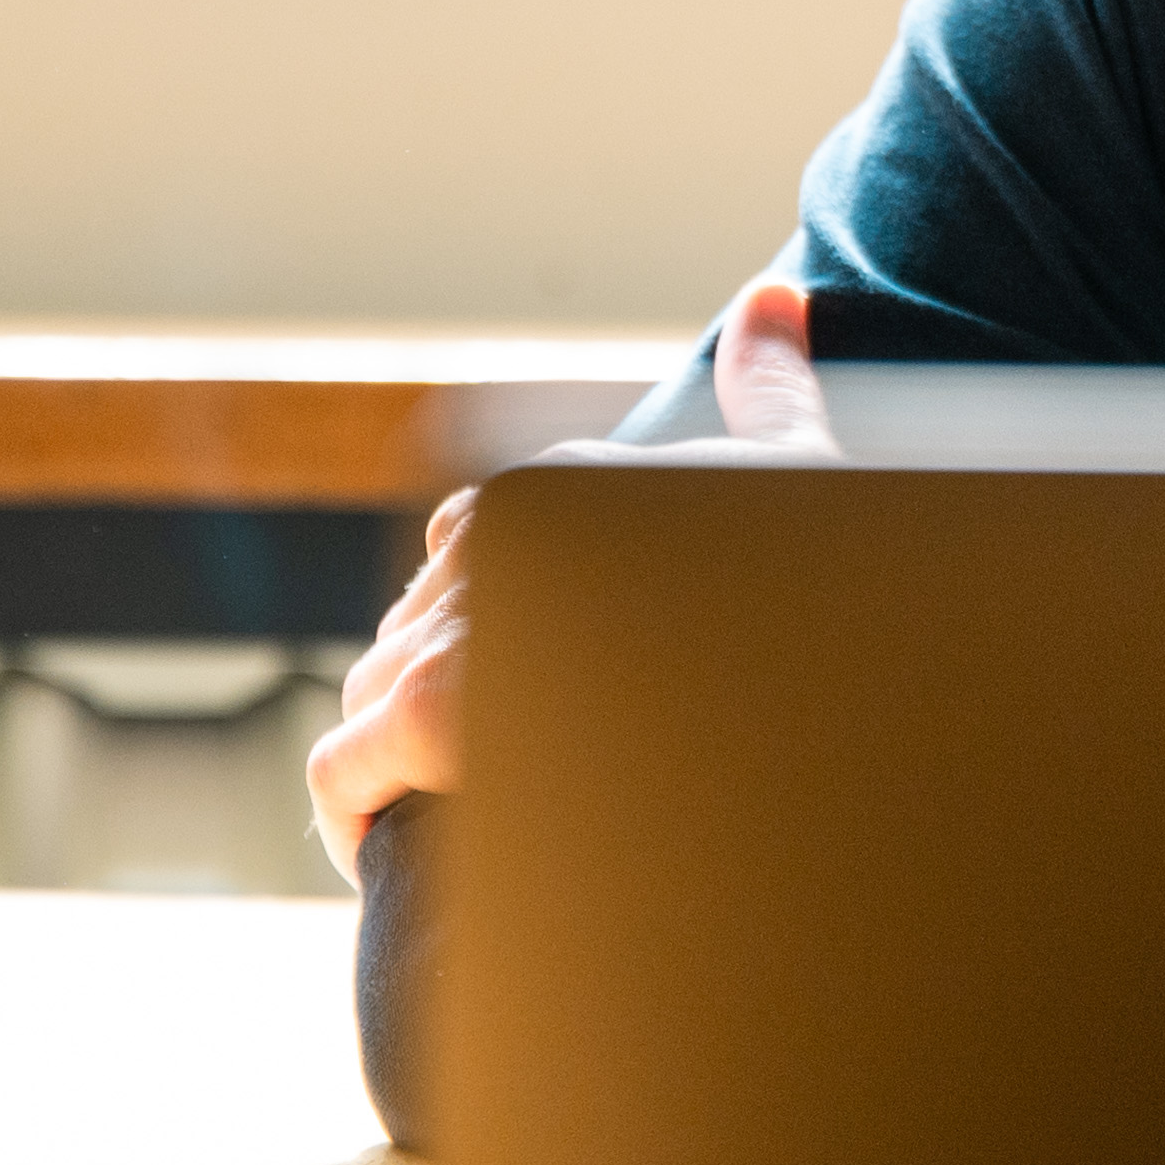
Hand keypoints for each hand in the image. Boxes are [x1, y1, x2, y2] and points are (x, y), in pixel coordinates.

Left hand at [306, 272, 834, 880]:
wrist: (822, 689)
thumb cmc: (818, 589)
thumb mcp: (795, 471)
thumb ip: (772, 385)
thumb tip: (779, 298)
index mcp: (553, 488)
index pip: (458, 565)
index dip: (487, 654)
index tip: (539, 726)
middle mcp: (488, 540)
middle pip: (409, 642)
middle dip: (439, 723)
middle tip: (515, 803)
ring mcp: (456, 625)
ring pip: (369, 708)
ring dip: (397, 779)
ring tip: (476, 845)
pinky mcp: (433, 712)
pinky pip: (342, 770)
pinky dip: (358, 824)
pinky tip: (408, 866)